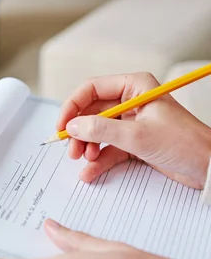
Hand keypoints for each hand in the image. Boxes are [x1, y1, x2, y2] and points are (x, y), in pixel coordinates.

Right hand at [57, 72, 210, 188]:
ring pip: (97, 131)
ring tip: (84, 160)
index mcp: (134, 87)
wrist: (209, 168)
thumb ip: (100, 129)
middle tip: (71, 149)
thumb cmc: (185, 143)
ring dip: (87, 147)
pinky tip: (91, 171)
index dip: (72, 107)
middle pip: (91, 112)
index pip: (91, 90)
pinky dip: (98, 160)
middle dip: (79, 132)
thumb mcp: (137, 135)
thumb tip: (72, 126)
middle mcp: (131, 101)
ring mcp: (131, 122)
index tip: (62, 125)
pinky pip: (108, 148)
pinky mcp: (134, 142)